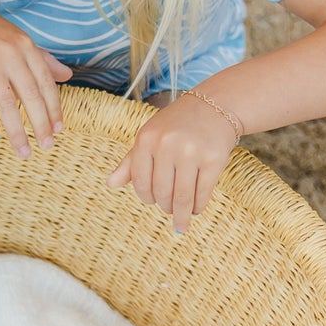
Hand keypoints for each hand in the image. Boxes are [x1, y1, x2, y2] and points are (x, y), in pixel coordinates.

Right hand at [0, 0, 71, 157]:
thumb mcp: (18, 41)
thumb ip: (43, 59)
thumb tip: (68, 76)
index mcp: (26, 46)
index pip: (45, 82)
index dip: (54, 108)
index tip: (59, 129)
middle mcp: (10, 54)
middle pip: (30, 95)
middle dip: (40, 124)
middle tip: (47, 146)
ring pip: (6, 104)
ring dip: (16, 131)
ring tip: (24, 152)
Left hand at [107, 92, 237, 231]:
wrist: (214, 106)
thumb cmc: (176, 126)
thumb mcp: (149, 137)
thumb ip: (130, 162)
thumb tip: (110, 184)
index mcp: (147, 139)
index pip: (140, 182)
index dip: (146, 197)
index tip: (153, 202)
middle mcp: (167, 144)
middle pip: (162, 192)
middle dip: (165, 207)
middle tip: (170, 210)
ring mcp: (191, 151)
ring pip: (182, 197)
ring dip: (181, 214)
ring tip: (182, 220)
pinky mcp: (214, 158)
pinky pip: (202, 193)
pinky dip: (198, 206)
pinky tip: (196, 209)